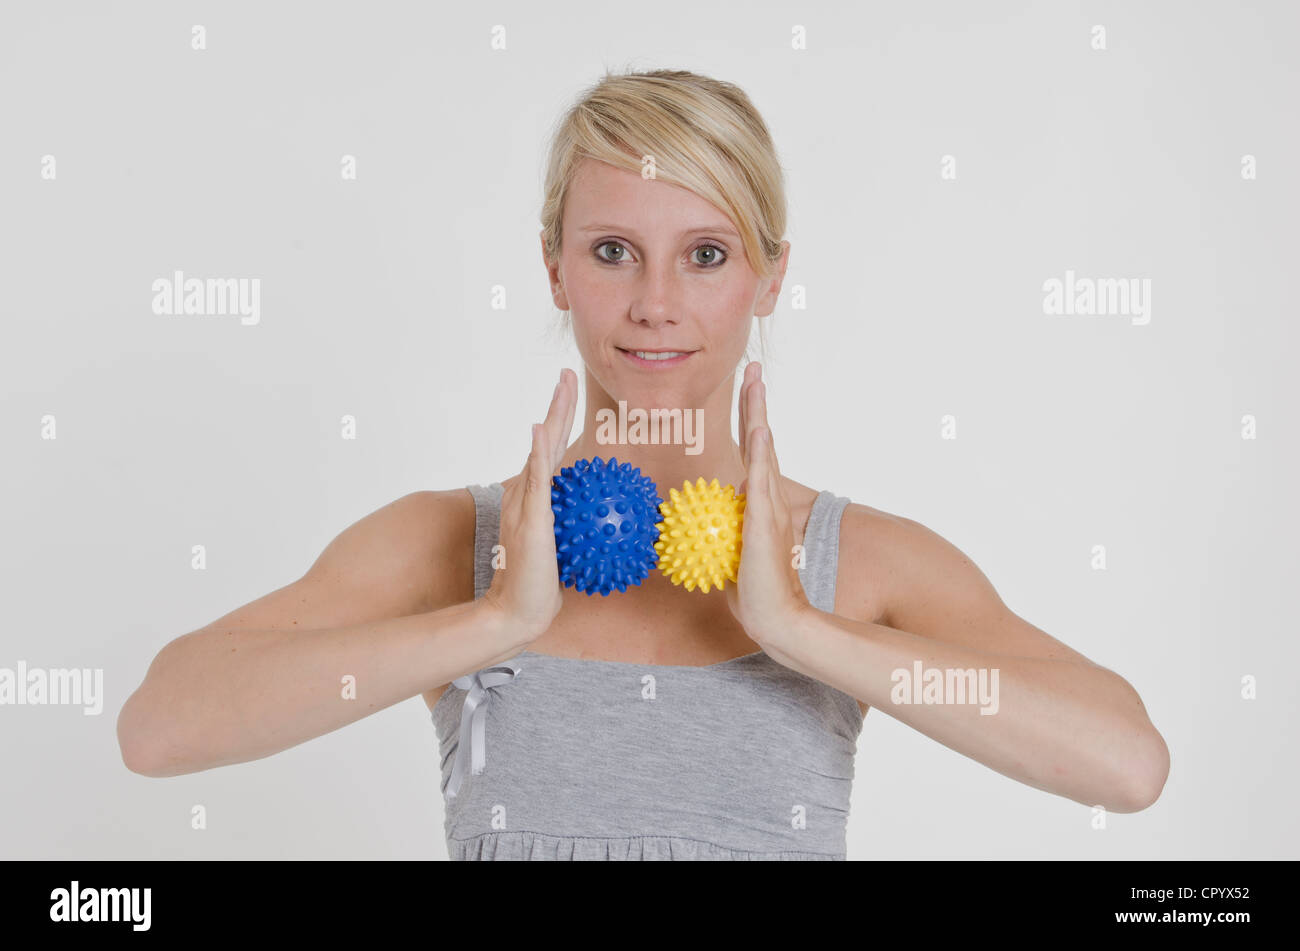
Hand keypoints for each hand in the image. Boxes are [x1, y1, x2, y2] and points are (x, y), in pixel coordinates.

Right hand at [481, 368, 577, 641]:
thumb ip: (576, 529)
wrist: (521, 608)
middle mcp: (527, 491)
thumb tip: (606, 522)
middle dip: (557, 403)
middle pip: (545, 438)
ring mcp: (525, 500)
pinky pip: (534, 478)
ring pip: (541, 449)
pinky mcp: (526, 514)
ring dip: (551, 415)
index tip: (571, 393)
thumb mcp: (565, 550)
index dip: (561, 420)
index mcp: (537, 496)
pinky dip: (535, 453)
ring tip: (559, 386)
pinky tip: (537, 431)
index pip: (553, 450)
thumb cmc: (542, 583)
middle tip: (566, 372)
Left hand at [726, 362, 811, 645]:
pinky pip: (762, 481)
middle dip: (757, 404)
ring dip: (759, 415)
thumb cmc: (749, 591)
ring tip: (756, 382)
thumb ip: (711, 534)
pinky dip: (761, 454)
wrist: (776, 617)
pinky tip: (759, 432)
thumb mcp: (724, 554)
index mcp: (758, 503)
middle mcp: (768, 498)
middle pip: (761, 440)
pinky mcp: (766, 521)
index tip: (744, 393)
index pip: (751, 454)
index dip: (747, 423)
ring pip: (764, 451)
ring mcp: (770, 507)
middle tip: (754, 369)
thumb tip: (682, 526)